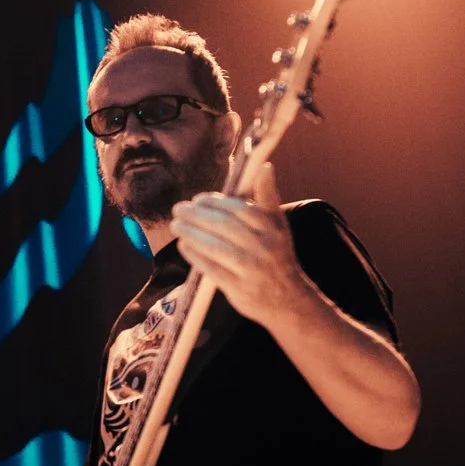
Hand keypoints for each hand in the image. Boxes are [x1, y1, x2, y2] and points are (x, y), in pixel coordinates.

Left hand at [171, 163, 304, 326]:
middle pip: (224, 227)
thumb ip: (267, 197)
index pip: (240, 209)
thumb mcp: (278, 224)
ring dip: (192, 234)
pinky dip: (195, 256)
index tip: (198, 199)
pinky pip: (212, 268)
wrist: (288, 299)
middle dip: (197, 217)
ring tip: (176, 225)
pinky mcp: (239, 288)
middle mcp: (264, 247)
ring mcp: (252, 269)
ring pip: (216, 247)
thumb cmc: (276, 254)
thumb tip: (264, 167)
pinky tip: (184, 246)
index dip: (216, 203)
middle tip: (178, 209)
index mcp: (273, 227)